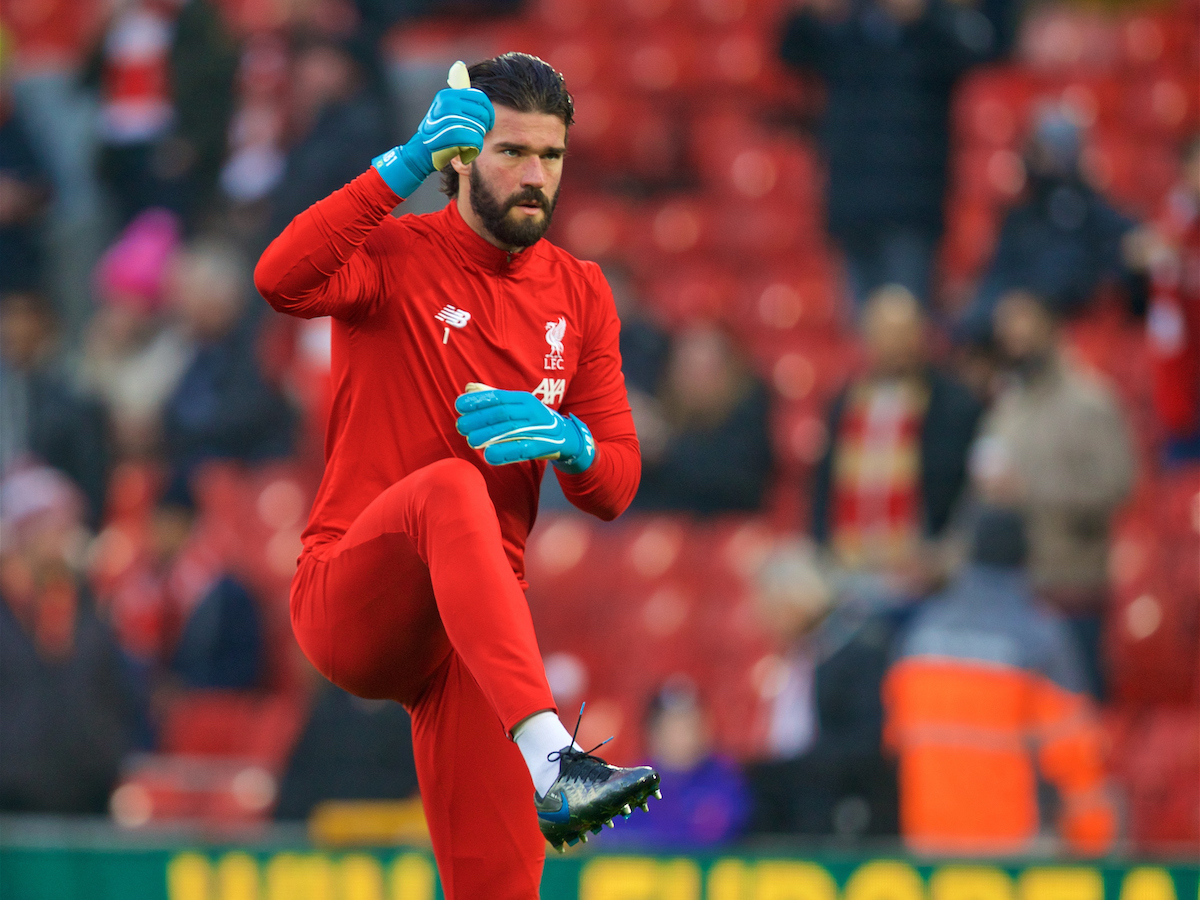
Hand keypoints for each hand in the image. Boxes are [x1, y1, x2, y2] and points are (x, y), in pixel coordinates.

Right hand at [372, 79, 493, 199]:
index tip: (489, 124)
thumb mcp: (446, 110)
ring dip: (478, 139)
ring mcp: (446, 117)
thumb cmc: (439, 133)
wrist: (420, 152)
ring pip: (479, 127)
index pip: (480, 98)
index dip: (489, 112)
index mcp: (448, 95)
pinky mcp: (449, 134)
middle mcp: (447, 103)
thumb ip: (457, 96)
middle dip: (483, 128)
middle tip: (475, 137)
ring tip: (469, 144)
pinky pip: (474, 139)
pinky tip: (468, 151)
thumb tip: (460, 66)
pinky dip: (475, 147)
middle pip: (481, 113)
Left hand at [455, 388, 595, 472]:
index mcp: (523, 399)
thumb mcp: (517, 406)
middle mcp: (532, 410)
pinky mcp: (543, 446)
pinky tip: (489, 456)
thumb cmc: (534, 420)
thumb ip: (494, 397)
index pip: (498, 397)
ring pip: (510, 430)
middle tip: (461, 426)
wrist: (567, 436)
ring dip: (488, 436)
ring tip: (470, 441)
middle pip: (501, 413)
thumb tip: (469, 388)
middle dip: (479, 419)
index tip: (459, 406)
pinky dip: (505, 452)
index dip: (478, 401)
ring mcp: (539, 428)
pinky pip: (523, 449)